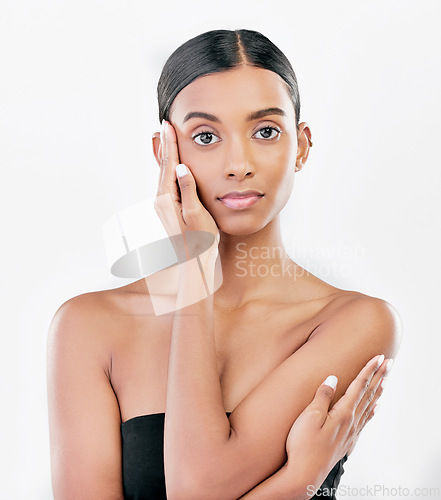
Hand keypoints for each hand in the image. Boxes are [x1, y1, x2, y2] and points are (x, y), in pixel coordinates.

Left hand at [154, 120, 219, 250]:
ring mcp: (163, 206)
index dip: (170, 144)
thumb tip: (182, 167)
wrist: (193, 263)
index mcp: (167, 200)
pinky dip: (169, 169)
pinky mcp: (168, 210)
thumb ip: (188, 190)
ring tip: (166, 137)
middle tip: (165, 124)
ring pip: (164, 174)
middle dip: (165, 145)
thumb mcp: (197, 215)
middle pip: (163, 167)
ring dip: (166, 155)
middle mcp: (161, 201)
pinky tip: (171, 165)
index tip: (168, 126)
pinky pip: (167, 183)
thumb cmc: (200, 241)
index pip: (169, 165)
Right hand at [283, 354, 391, 486]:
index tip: (378, 357)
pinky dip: (372, 411)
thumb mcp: (309, 417)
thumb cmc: (303, 446)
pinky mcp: (346, 442)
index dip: (368, 369)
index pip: (359, 385)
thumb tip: (333, 378)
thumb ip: (322, 396)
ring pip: (369, 407)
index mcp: (343, 413)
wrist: (304, 475)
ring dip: (377, 391)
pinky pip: (365, 421)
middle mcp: (351, 422)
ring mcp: (350, 433)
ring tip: (385, 380)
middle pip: (368, 394)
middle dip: (379, 376)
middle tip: (389, 363)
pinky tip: (374, 408)